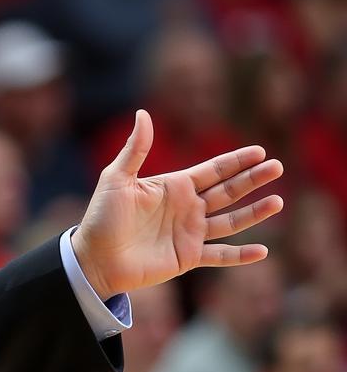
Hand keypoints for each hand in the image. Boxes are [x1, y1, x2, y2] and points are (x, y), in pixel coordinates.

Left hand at [71, 109, 283, 298]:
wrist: (94, 257)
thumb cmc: (102, 216)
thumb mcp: (116, 178)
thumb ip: (136, 149)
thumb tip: (144, 113)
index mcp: (173, 186)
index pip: (212, 171)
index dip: (235, 161)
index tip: (260, 152)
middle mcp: (186, 208)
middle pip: (228, 191)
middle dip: (252, 180)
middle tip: (277, 167)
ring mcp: (189, 233)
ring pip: (230, 221)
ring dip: (254, 213)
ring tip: (278, 202)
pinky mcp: (187, 257)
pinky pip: (220, 256)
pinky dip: (241, 255)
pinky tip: (262, 251)